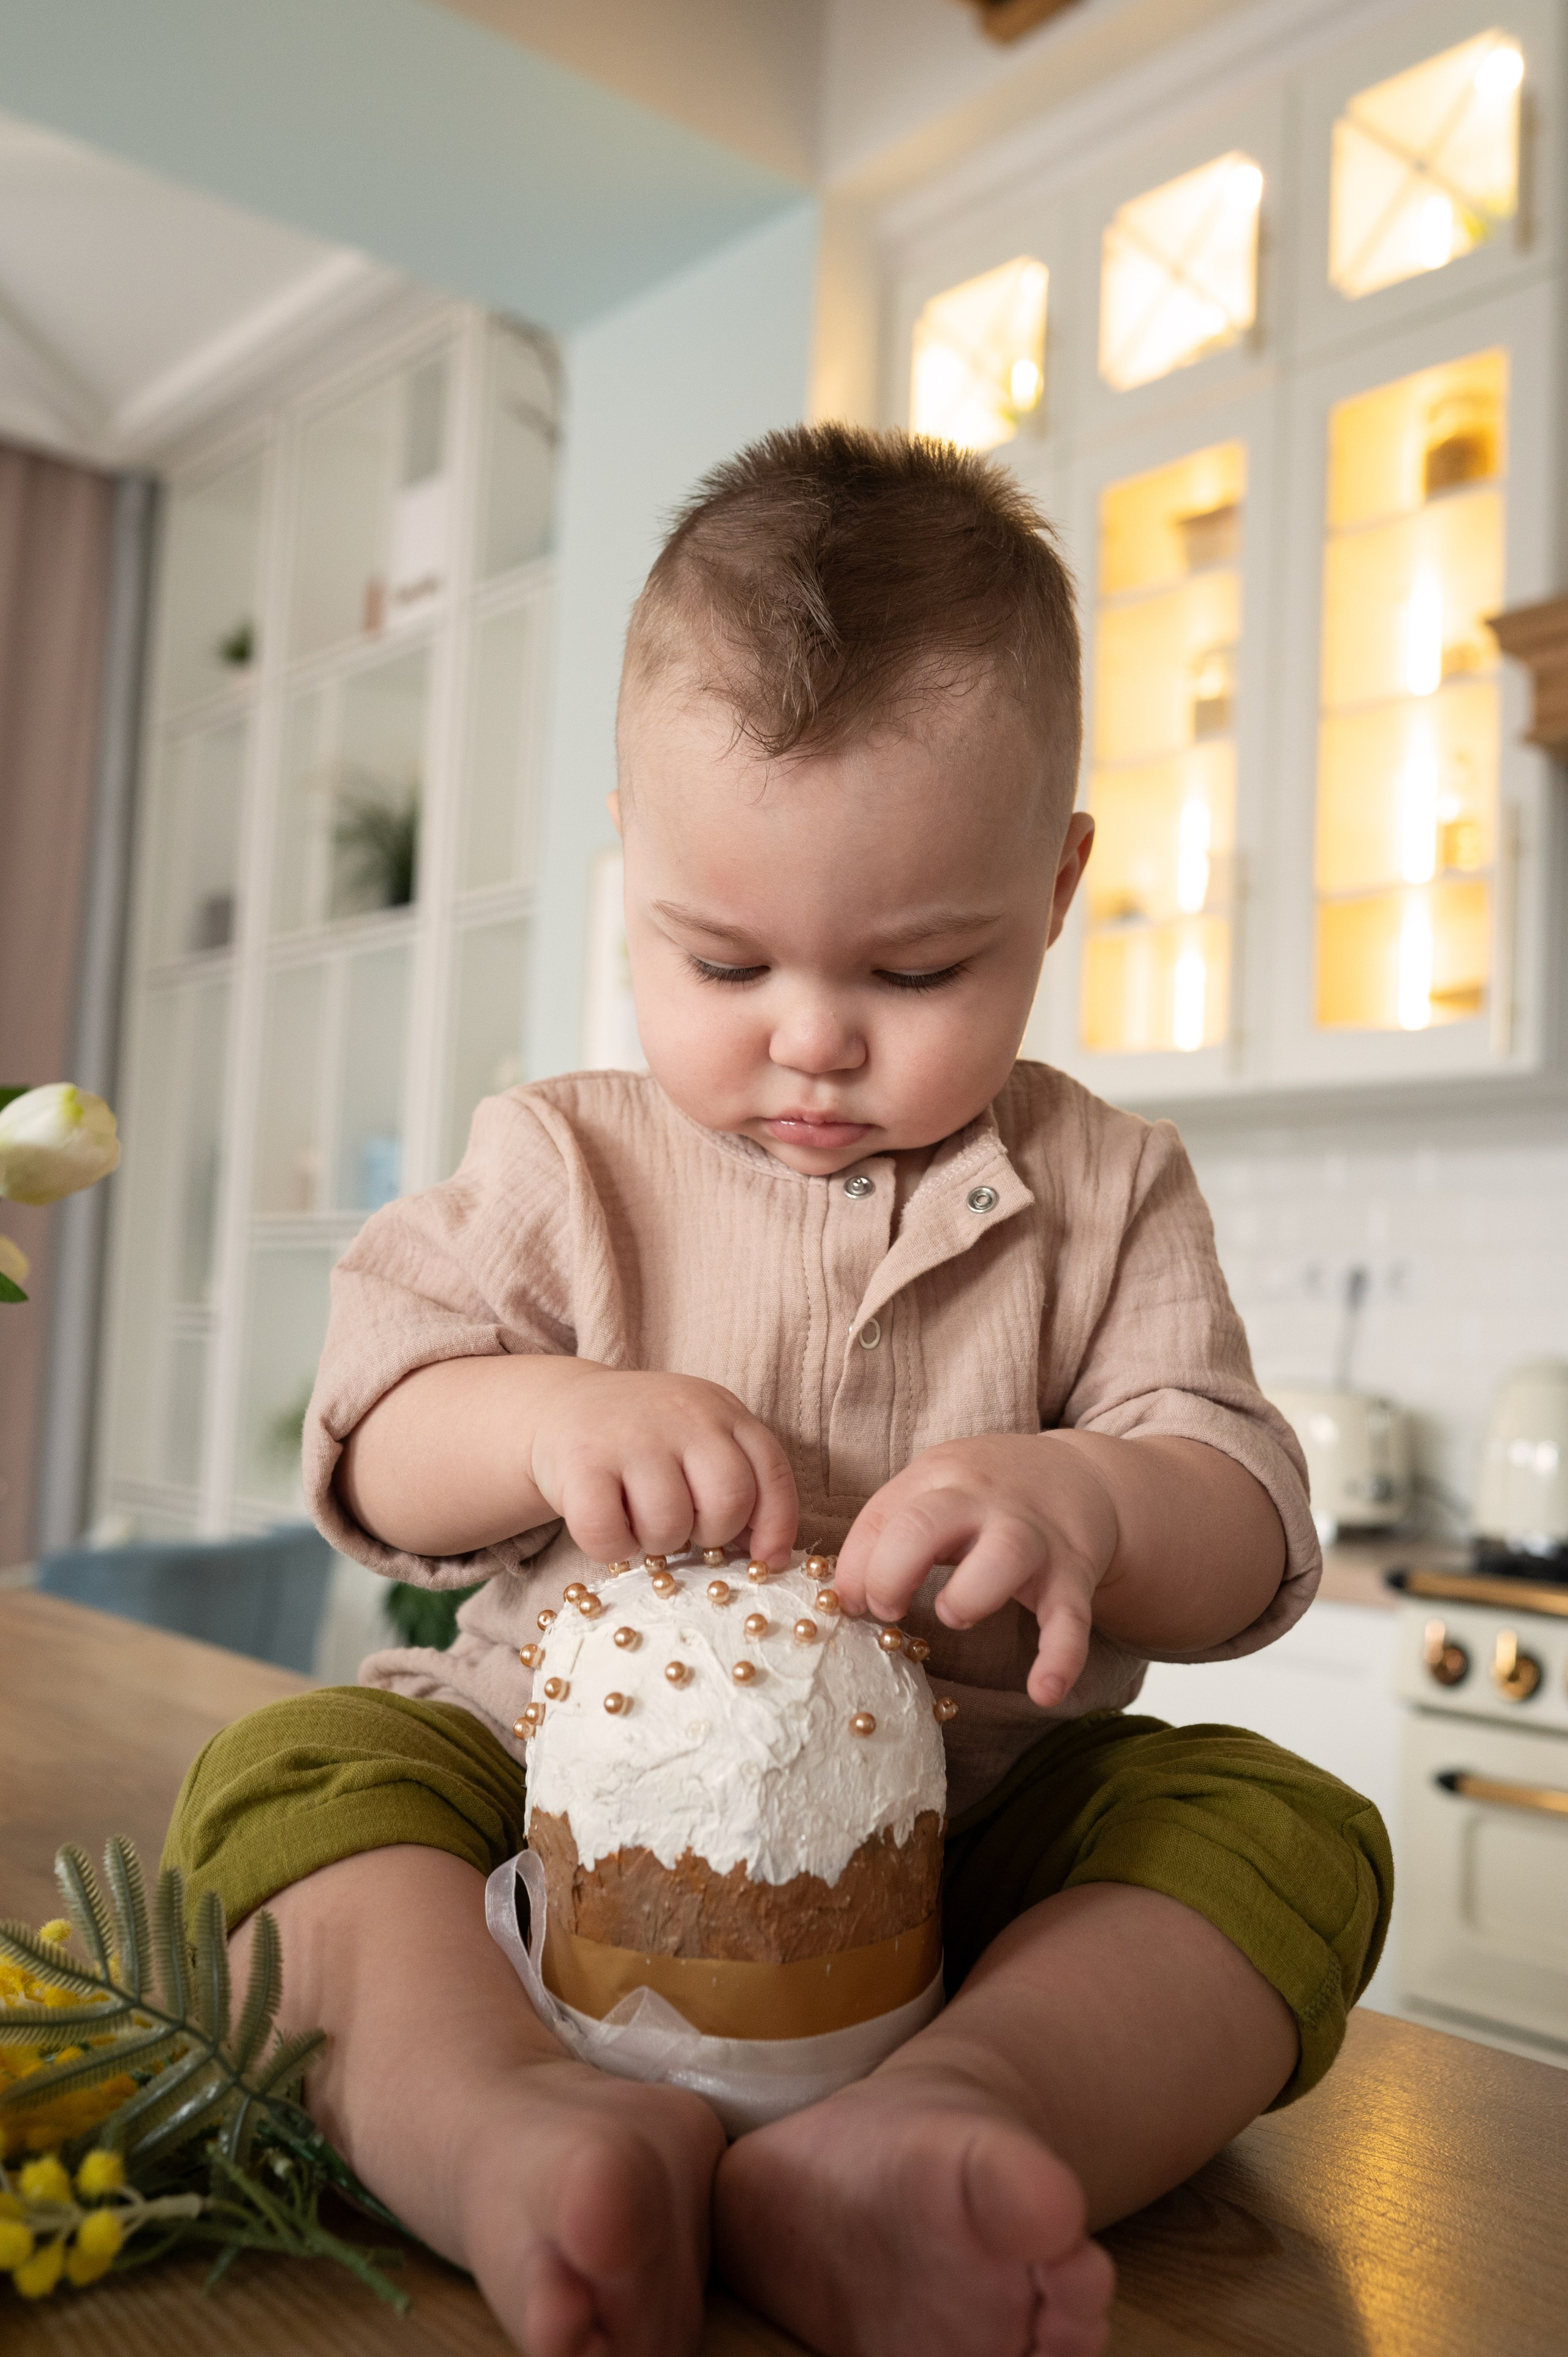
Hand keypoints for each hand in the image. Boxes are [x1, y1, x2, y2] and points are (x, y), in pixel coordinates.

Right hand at [529, 1363, 797, 1568]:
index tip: (763, 1560)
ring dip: (657, 1542)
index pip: (771, 1473)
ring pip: (669, 1524)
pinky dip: (613, 1548)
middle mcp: (682, 1415)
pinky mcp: (581, 1461)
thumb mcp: (700, 1438)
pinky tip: (609, 1525)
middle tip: (685, 1527)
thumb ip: (737, 1480)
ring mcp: (630, 1436)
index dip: (776, 1527)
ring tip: (641, 1520)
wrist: (563, 1405)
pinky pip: (610, 1535)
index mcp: (722, 1410)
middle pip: (728, 1501)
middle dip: (712, 1534)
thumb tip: (766, 1554)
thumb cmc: (645, 1440)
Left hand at [834, 1435, 1119, 1707]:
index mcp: (938, 1477)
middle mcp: (983, 1500)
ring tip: (954, 1615)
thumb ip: (889, 1529)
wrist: (1082, 1477)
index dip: (855, 1568)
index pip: (879, 1517)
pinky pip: (1071, 1619)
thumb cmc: (986, 1495)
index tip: (853, 1603)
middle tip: (887, 1609)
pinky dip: (1060, 1658)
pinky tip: (1043, 1693)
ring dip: (967, 1597)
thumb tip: (844, 1596)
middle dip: (890, 1573)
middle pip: (923, 1525)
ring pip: (1001, 1558)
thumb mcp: (934, 1488)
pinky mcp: (1073, 1573)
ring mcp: (1032, 1535)